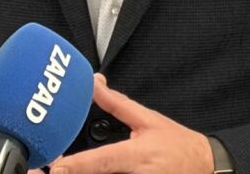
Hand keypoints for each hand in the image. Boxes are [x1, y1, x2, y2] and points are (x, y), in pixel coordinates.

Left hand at [48, 74, 214, 173]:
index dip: (76, 167)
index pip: (101, 162)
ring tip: (57, 173)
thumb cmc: (177, 145)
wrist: (206, 167)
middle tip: (43, 172)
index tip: (55, 168)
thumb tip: (94, 83)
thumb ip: (116, 104)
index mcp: (136, 157)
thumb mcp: (147, 120)